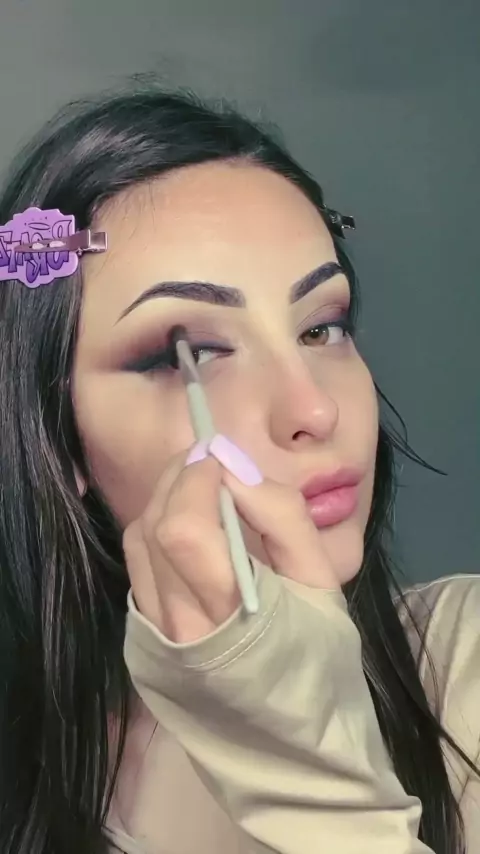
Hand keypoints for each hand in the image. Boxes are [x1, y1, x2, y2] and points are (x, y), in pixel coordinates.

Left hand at [122, 438, 338, 642]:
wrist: (290, 744)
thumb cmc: (319, 660)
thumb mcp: (323, 582)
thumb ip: (282, 518)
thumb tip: (232, 466)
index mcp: (232, 615)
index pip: (184, 530)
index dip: (195, 480)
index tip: (221, 458)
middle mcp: (179, 628)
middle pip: (153, 529)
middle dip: (178, 479)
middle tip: (209, 462)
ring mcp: (155, 638)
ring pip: (137, 544)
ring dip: (164, 501)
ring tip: (199, 490)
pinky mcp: (143, 642)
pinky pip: (137, 569)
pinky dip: (156, 533)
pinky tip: (188, 530)